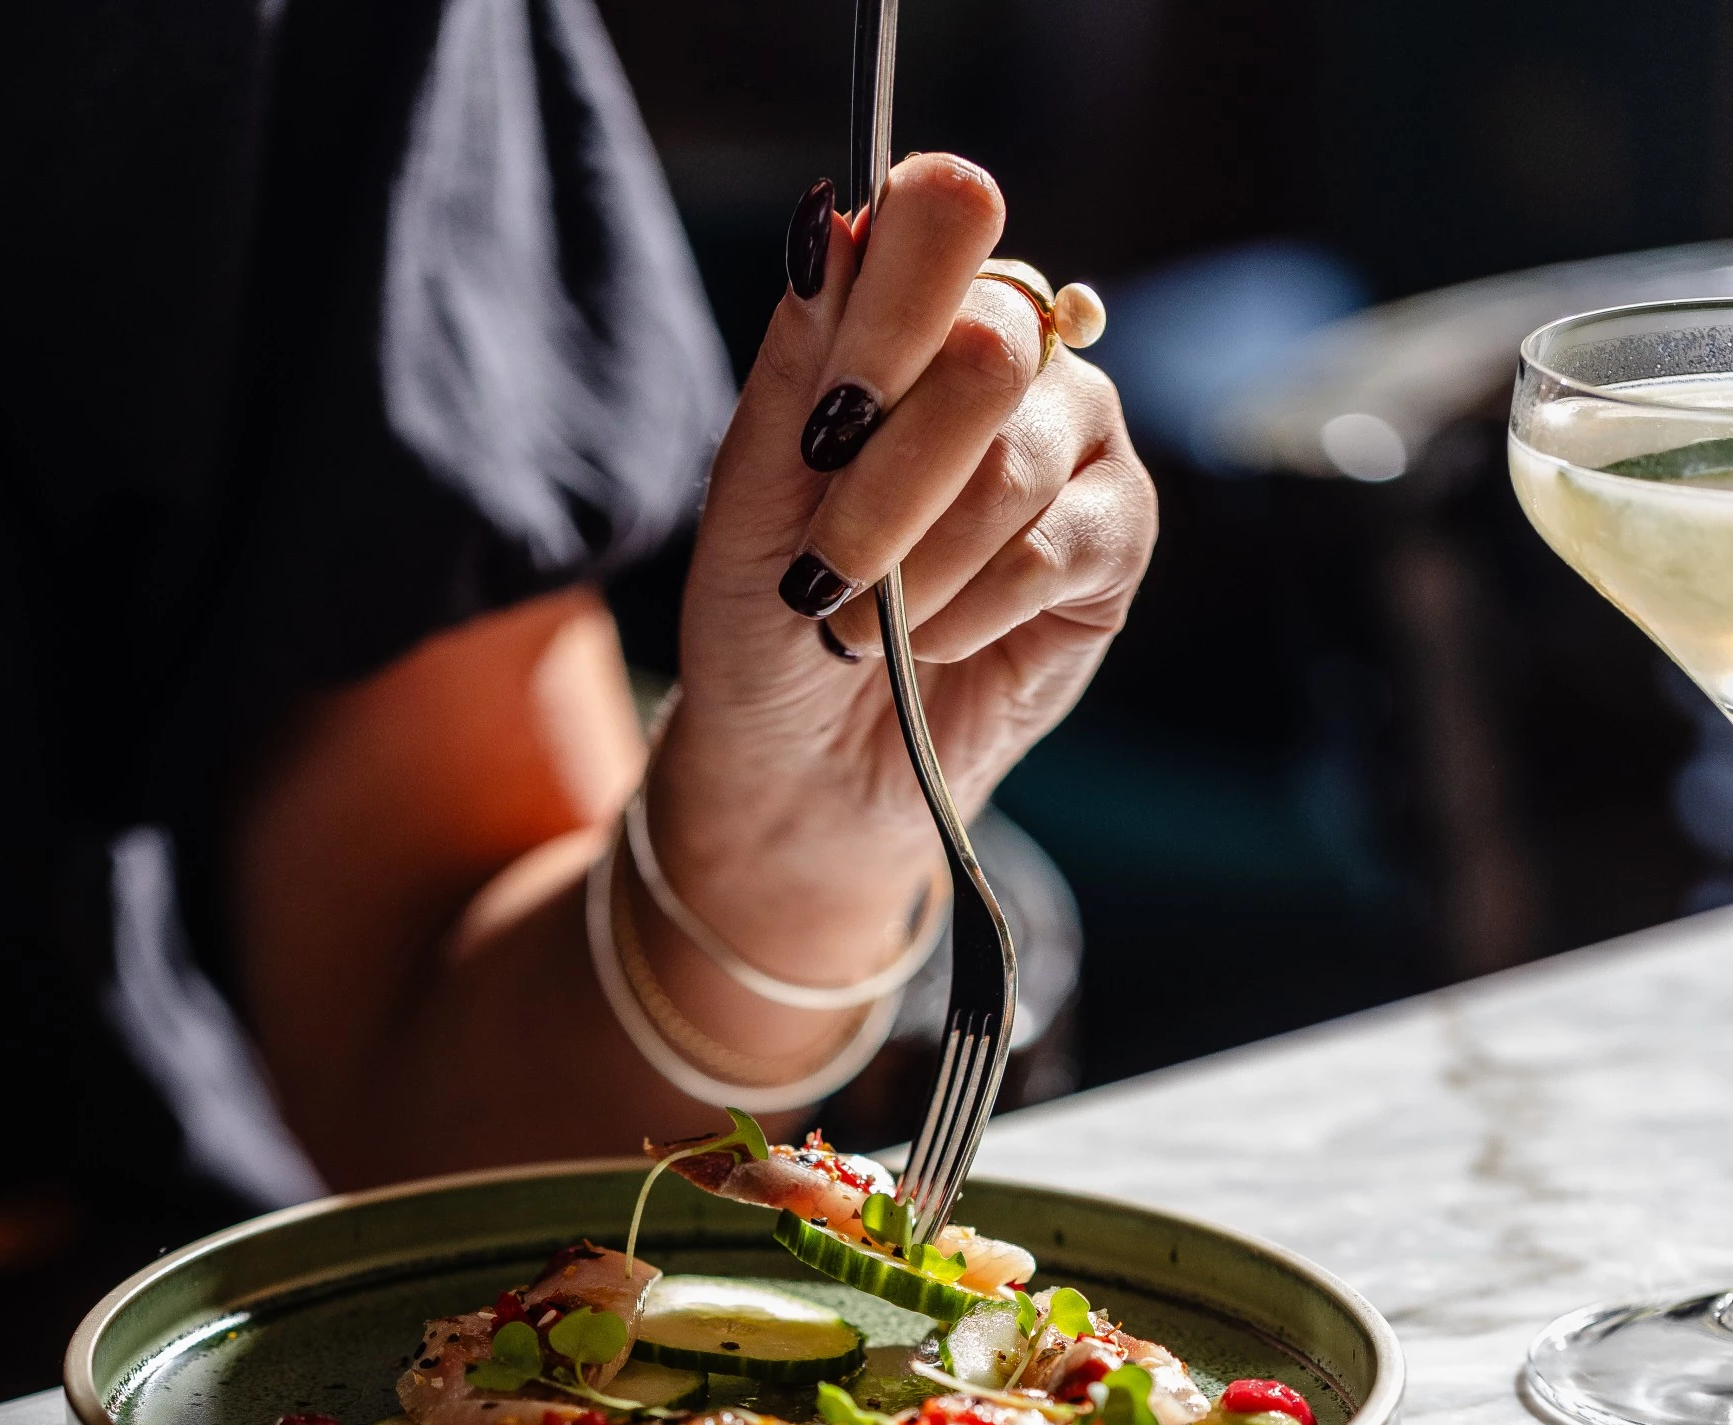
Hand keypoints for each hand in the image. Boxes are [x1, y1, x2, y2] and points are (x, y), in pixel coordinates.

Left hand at [651, 154, 1156, 990]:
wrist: (803, 759)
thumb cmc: (767, 617)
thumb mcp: (753, 490)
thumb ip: (800, 359)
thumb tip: (834, 223)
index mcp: (915, 305)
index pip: (937, 219)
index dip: (890, 313)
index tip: (825, 428)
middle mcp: (1013, 347)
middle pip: (986, 347)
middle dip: (886, 483)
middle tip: (825, 568)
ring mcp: (1077, 439)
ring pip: (1014, 463)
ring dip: (918, 566)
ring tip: (863, 625)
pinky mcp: (1117, 537)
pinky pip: (1054, 549)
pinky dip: (973, 609)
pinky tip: (933, 642)